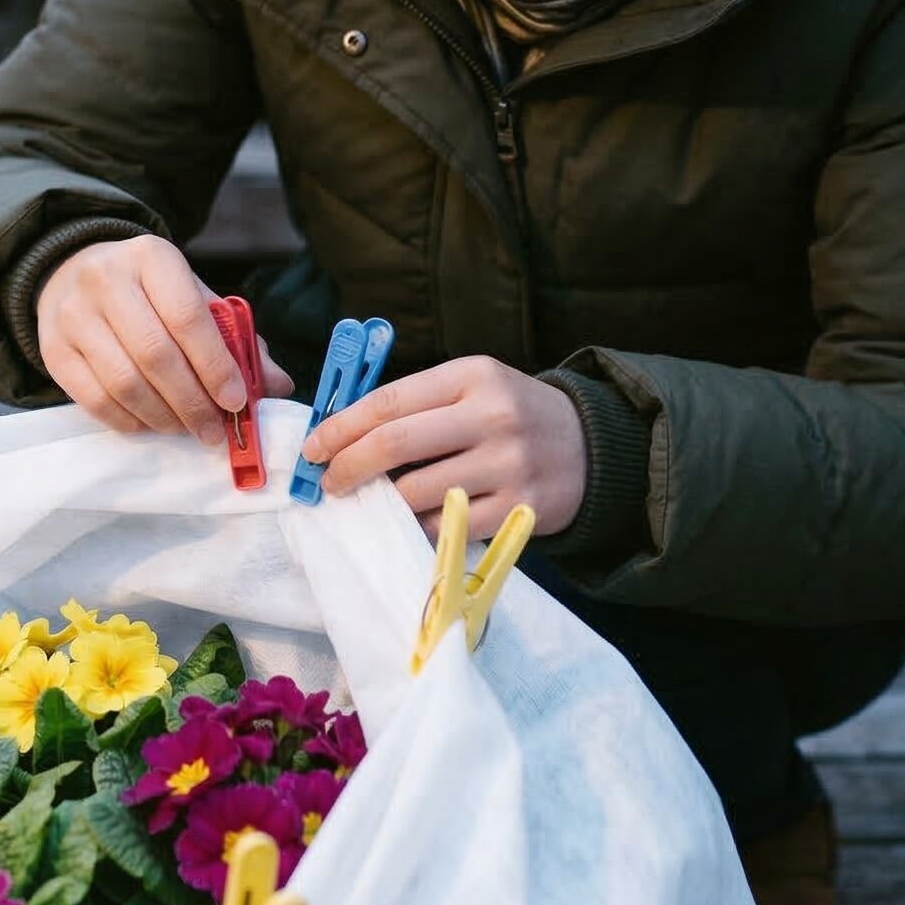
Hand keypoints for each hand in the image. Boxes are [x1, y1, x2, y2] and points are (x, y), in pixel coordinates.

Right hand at [37, 233, 293, 444]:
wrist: (73, 272)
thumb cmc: (149, 291)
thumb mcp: (193, 295)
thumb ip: (236, 338)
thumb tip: (277, 386)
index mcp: (152, 257)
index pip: (187, 317)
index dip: (215, 365)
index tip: (237, 402)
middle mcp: (106, 279)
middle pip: (155, 355)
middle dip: (191, 403)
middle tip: (214, 432)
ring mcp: (73, 315)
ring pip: (123, 382)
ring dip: (162, 417)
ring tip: (185, 429)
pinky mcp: (53, 349)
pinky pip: (94, 399)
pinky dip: (128, 421)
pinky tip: (151, 424)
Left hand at [296, 355, 585, 542]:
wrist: (591, 446)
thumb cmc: (512, 414)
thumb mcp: (473, 386)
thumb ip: (417, 403)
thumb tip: (343, 433)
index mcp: (472, 376)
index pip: (389, 401)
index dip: (341, 427)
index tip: (313, 447)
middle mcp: (490, 416)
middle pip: (395, 444)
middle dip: (347, 467)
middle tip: (328, 483)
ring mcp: (507, 465)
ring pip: (416, 492)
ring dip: (380, 503)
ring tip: (369, 503)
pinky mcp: (519, 509)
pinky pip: (448, 527)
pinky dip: (418, 527)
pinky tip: (408, 522)